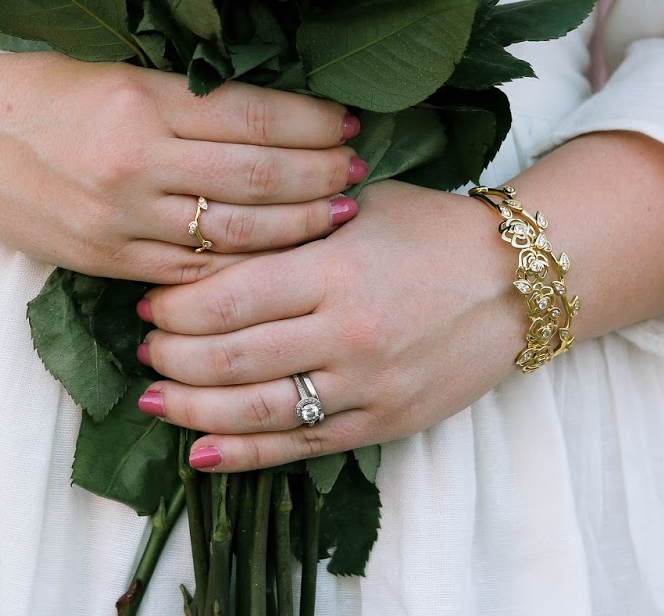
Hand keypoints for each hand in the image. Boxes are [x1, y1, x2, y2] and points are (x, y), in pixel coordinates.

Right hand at [0, 50, 366, 284]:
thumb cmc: (37, 91)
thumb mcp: (113, 67)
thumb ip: (187, 89)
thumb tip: (277, 105)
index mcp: (141, 97)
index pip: (255, 115)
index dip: (315, 123)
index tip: (350, 122)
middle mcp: (135, 160)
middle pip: (259, 176)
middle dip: (321, 175)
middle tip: (357, 170)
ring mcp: (121, 219)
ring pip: (237, 233)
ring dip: (298, 225)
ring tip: (336, 212)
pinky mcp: (107, 260)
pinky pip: (194, 273)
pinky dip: (245, 268)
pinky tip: (279, 257)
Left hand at [132, 180, 524, 469]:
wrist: (518, 280)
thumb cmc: (428, 229)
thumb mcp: (356, 208)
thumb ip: (286, 226)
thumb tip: (205, 243)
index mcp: (335, 269)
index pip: (228, 299)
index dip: (174, 307)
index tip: (147, 302)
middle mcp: (348, 333)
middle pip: (232, 358)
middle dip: (172, 357)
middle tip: (145, 347)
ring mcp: (367, 386)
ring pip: (258, 411)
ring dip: (194, 410)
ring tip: (156, 400)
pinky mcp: (383, 423)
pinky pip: (301, 448)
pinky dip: (244, 454)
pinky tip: (200, 451)